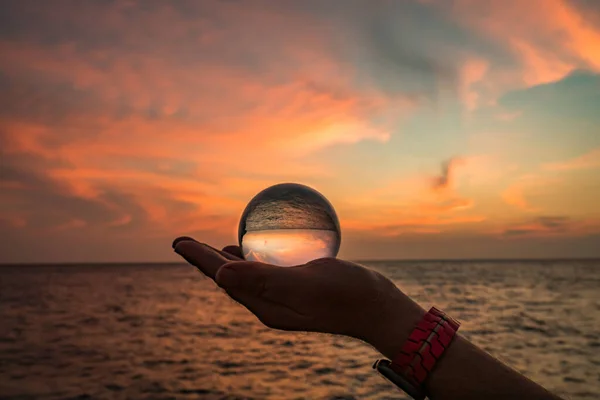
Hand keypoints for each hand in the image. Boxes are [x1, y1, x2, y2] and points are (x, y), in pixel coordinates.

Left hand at [173, 237, 424, 355]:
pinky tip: (255, 246)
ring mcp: (284, 297)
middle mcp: (269, 303)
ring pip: (246, 275)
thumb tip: (221, 273)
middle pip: (230, 277)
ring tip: (207, 246)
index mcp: (265, 304)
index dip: (199, 258)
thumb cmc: (346, 295)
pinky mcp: (298, 288)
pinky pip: (267, 270)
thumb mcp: (303, 284)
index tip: (178, 241)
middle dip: (204, 259)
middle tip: (184, 241)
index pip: (224, 277)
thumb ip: (262, 278)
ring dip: (224, 260)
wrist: (377, 308)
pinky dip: (253, 257)